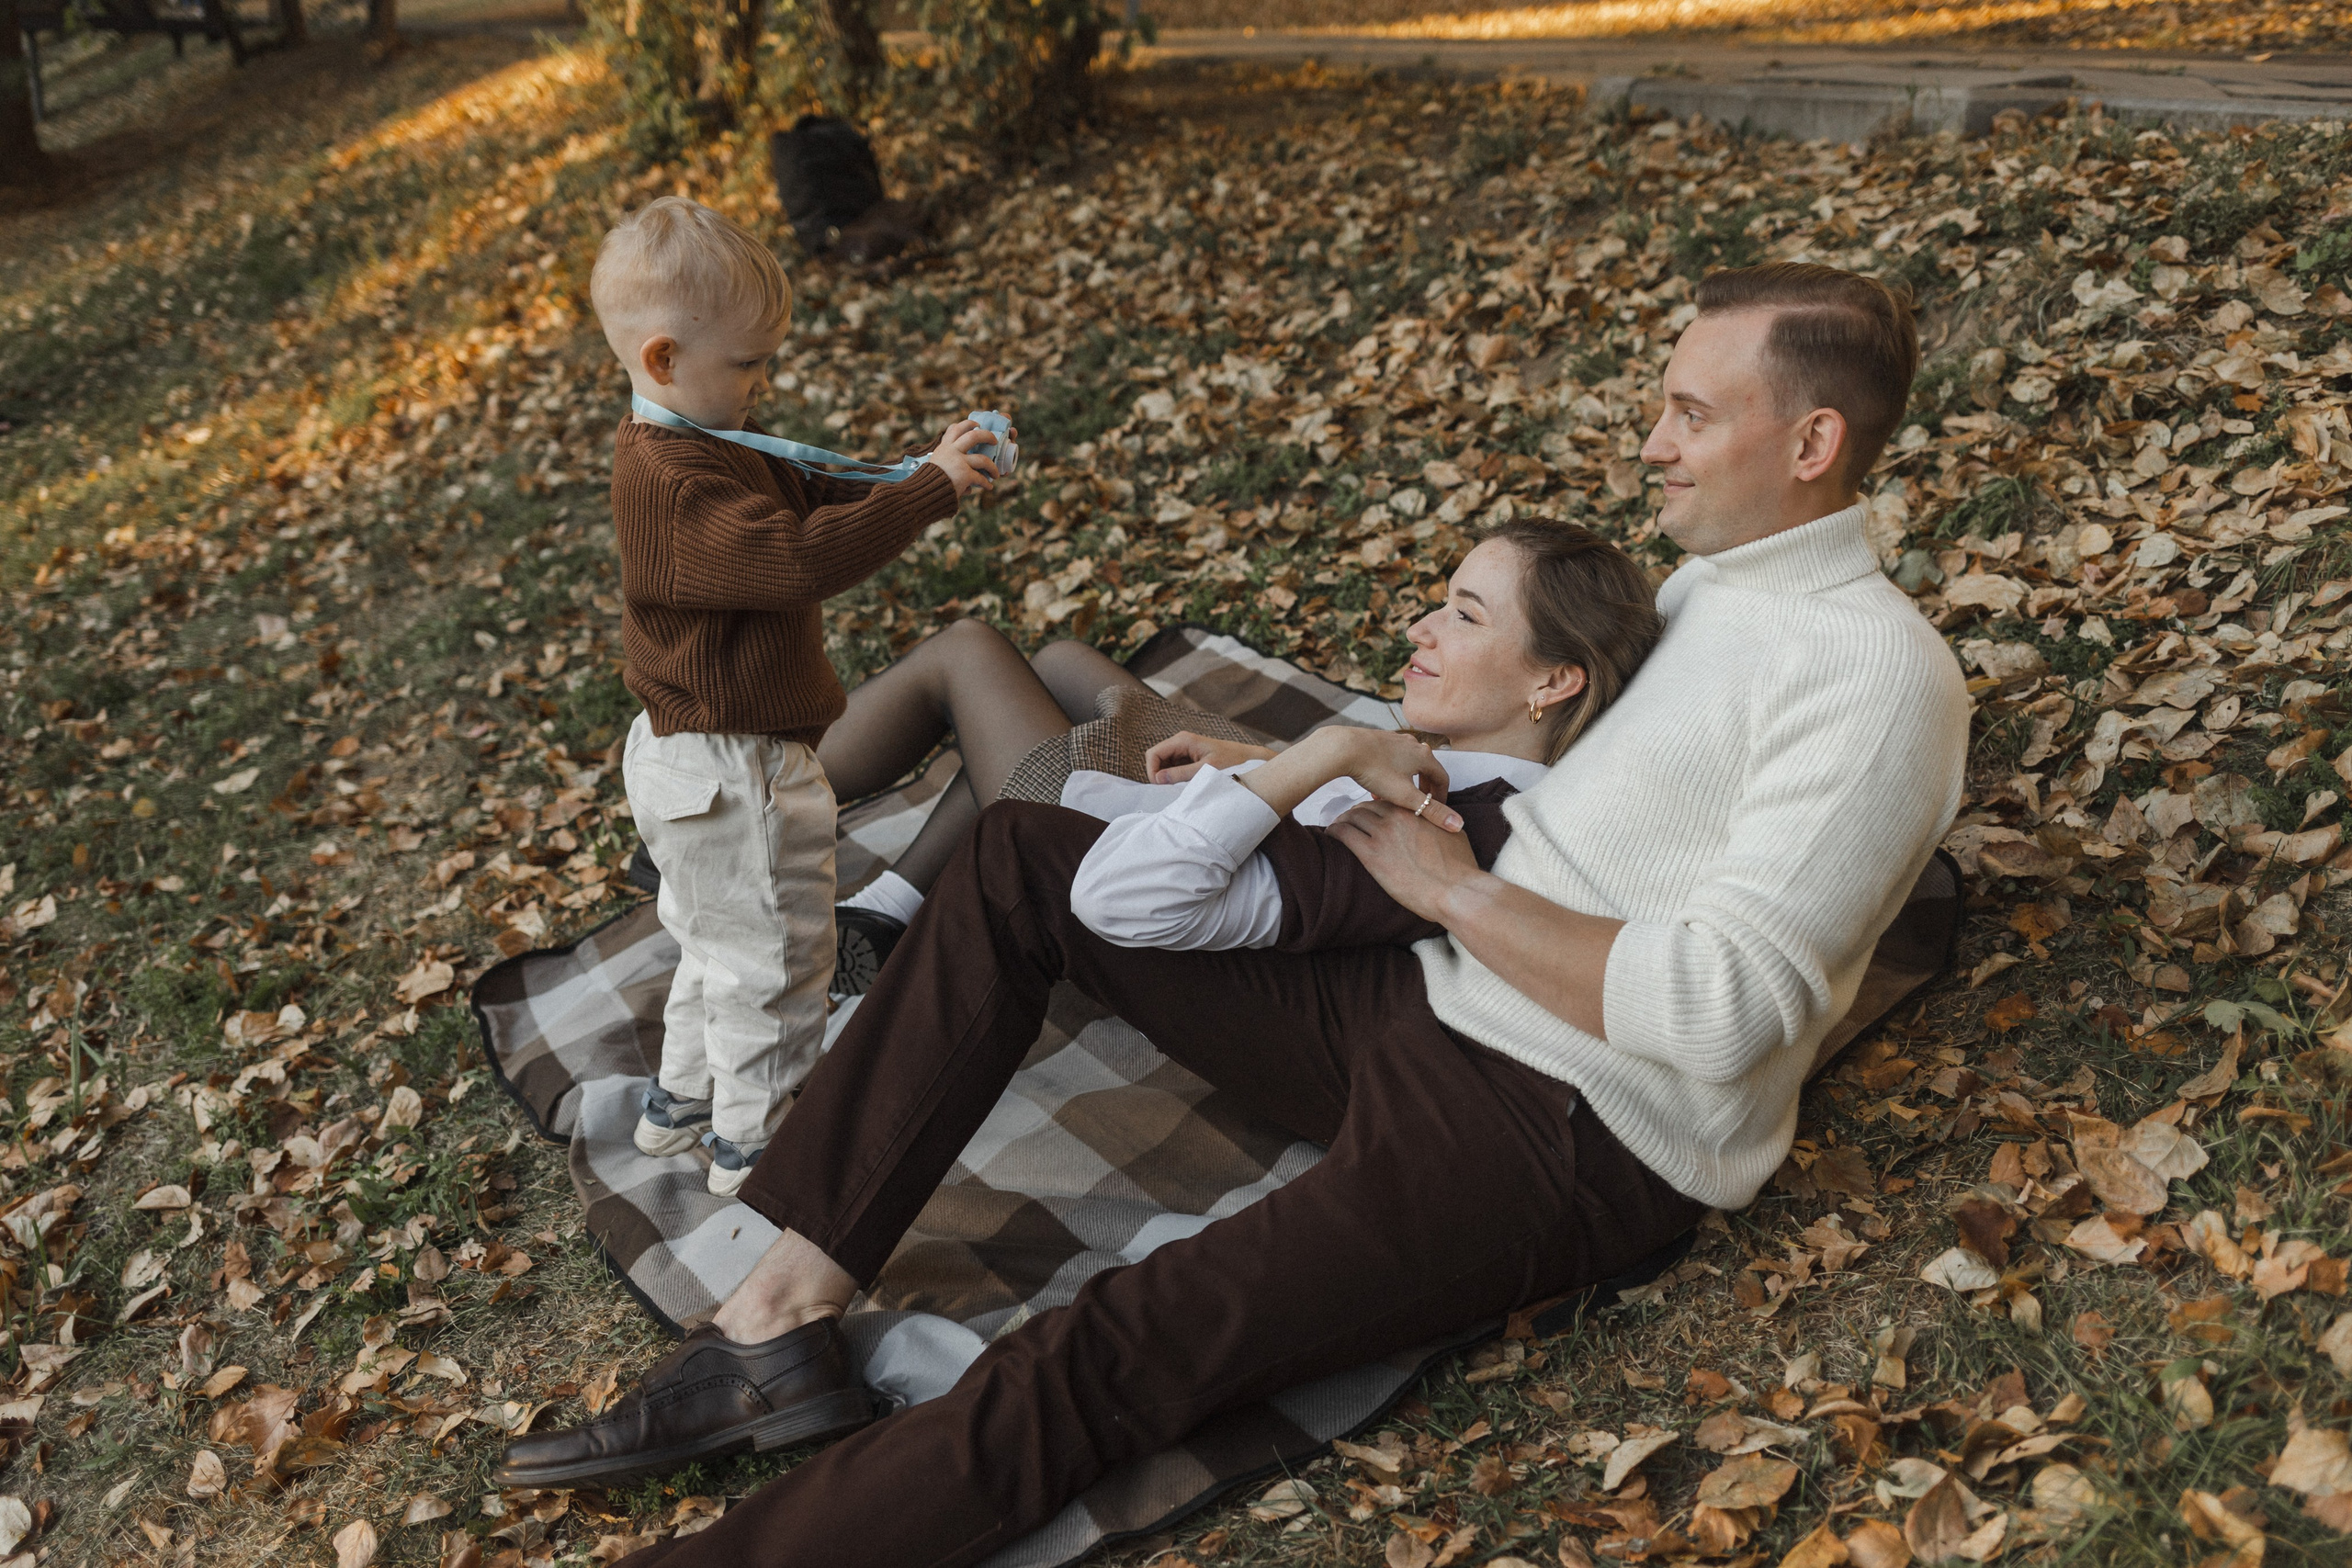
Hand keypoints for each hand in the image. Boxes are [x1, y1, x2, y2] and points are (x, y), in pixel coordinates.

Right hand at [927, 419, 1010, 497]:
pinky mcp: (964, 475)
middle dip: (987, 435)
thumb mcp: (935, 464)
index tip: (976, 425)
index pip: (955, 428)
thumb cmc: (928, 480)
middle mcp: (952, 451)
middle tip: (994, 440)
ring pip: (983, 459)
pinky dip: (986, 484)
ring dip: (992, 467)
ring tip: (996, 474)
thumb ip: (949, 466)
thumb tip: (960, 474)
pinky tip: (988, 487)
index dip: (968, 424)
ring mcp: (959, 462)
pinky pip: (980, 478)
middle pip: (973, 435)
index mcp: (944, 447)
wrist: (922, 492)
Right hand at [1145, 731, 1277, 783]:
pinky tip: (1185, 785)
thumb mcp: (1205, 770)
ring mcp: (1183, 750)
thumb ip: (1181, 774)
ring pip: (1163, 765)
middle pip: (1156, 759)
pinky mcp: (1188, 759)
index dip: (1152, 771)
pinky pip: (1173, 768)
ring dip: (1167, 777)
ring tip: (1179, 788)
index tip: (1161, 787)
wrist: (1249, 761)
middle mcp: (1180, 742)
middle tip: (1169, 790)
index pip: (1153, 753)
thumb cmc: (1231, 762)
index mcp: (1183, 740)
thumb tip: (1158, 779)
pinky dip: (1174, 778)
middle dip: (1158, 775)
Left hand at [1230, 727, 1461, 829]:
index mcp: (1424, 756)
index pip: (1443, 778)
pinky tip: (1378, 788)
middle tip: (1420, 807)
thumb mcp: (1405, 796)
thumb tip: (1458, 825)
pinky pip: (1392, 759)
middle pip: (1426, 770)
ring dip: (1407, 782)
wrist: (1344, 748)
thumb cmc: (1375, 771)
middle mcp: (1413, 744)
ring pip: (1408, 764)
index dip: (1442, 797)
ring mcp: (1395, 739)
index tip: (1436, 811)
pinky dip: (1392, 774)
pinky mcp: (1378, 739)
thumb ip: (1431, 811)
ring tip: (1397, 801)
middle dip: (1424, 790)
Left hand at [1327, 801, 1485, 922]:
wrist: (1456, 891)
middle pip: (1366, 806)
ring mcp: (1383, 834)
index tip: (1371, 813)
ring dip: (1343, 820)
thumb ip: (1439, 823)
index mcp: (1415, 811)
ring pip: (1352, 817)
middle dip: (1357, 812)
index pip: (1387, 800)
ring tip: (1337, 827)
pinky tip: (1330, 835)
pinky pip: (1343, 834)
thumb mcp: (1453, 833)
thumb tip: (1441, 822)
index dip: (1377, 806)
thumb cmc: (1460, 867)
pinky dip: (1334, 831)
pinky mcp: (1371, 854)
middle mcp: (1397, 817)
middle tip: (1350, 820)